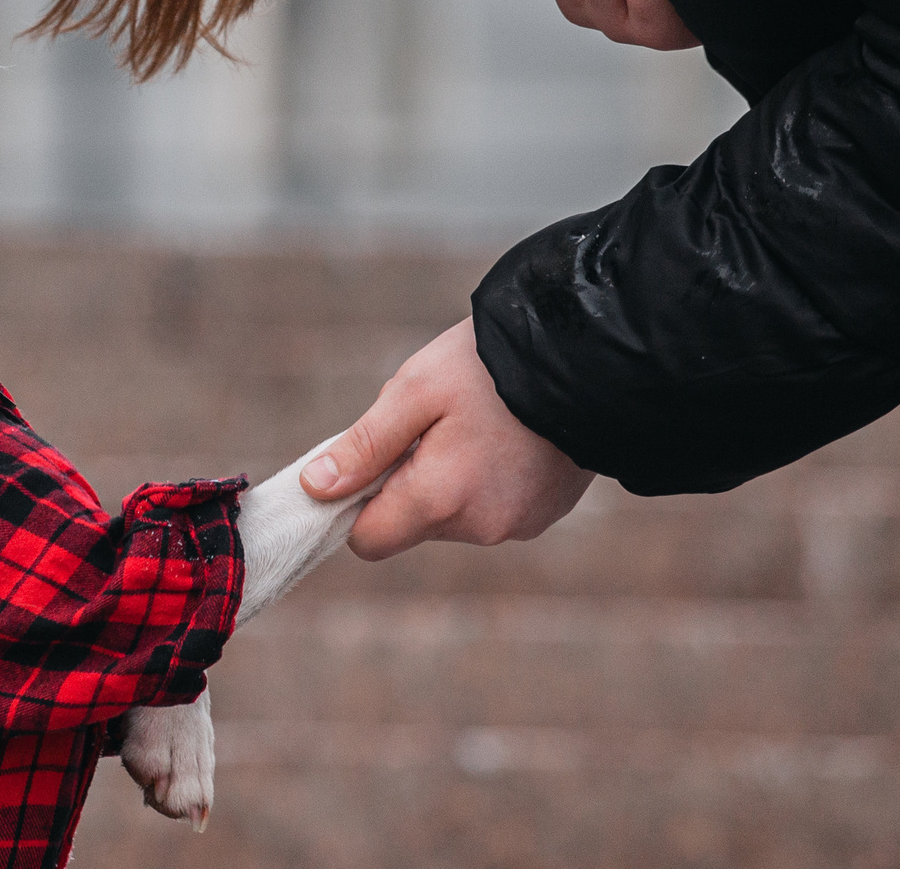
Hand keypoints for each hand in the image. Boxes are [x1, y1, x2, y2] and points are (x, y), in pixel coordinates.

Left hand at [298, 320, 593, 557]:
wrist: (585, 357)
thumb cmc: (490, 367)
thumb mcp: (414, 392)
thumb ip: (364, 446)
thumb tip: (314, 488)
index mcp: (439, 501)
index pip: (369, 541)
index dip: (355, 504)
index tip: (367, 462)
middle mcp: (480, 527)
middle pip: (412, 524)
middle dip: (407, 482)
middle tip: (431, 424)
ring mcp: (518, 525)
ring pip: (453, 516)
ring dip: (449, 480)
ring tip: (475, 424)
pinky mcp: (544, 514)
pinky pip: (492, 509)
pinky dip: (487, 481)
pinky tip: (505, 436)